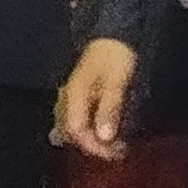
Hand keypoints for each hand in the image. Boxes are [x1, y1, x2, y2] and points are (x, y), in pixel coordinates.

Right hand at [56, 39, 136, 158]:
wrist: (116, 35)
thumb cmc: (116, 57)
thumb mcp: (116, 82)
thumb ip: (109, 109)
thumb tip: (104, 137)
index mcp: (74, 96)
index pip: (76, 131)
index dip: (95, 146)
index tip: (117, 153)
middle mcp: (68, 98)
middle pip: (72, 131)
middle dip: (94, 146)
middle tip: (119, 151)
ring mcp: (72, 96)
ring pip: (73, 126)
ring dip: (92, 139)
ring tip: (114, 145)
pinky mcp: (80, 94)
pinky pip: (78, 118)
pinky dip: (90, 129)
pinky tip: (104, 131)